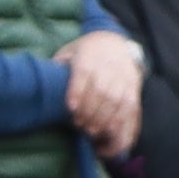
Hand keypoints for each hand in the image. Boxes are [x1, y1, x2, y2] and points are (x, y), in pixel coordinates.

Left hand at [58, 27, 144, 153]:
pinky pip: (131, 109)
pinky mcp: (134, 89)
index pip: (84, 73)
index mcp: (88, 56)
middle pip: (102, 91)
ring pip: (118, 102)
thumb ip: (58, 69)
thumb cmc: (85, 53)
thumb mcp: (68, 53)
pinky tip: (111, 135)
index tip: (71, 108)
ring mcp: (124, 78)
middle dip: (91, 113)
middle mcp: (109, 67)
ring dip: (106, 121)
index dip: (78, 91)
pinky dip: (122, 125)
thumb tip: (44, 89)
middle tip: (80, 127)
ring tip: (93, 133)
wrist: (115, 42)